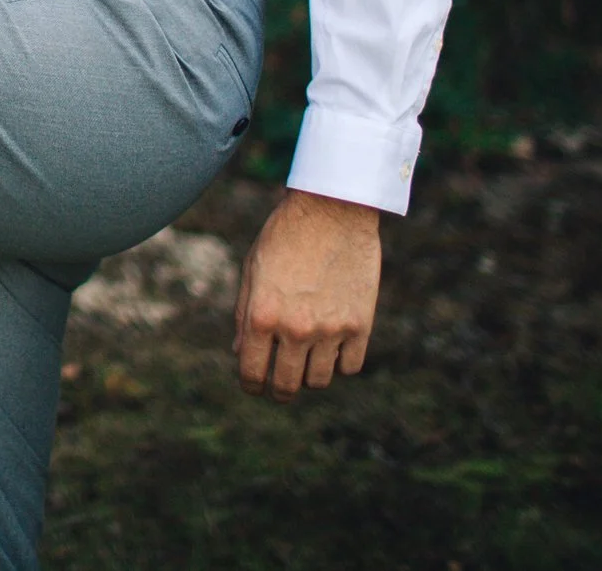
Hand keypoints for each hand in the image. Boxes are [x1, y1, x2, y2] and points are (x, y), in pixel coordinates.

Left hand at [233, 188, 381, 402]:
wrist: (332, 210)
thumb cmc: (285, 235)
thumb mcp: (253, 270)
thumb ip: (244, 314)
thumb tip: (240, 352)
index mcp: (261, 315)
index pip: (252, 373)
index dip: (251, 386)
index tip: (255, 386)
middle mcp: (295, 328)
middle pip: (287, 385)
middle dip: (279, 390)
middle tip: (280, 387)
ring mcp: (330, 329)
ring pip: (319, 380)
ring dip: (310, 375)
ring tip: (306, 360)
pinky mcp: (361, 325)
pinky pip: (350, 366)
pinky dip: (341, 362)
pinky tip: (333, 347)